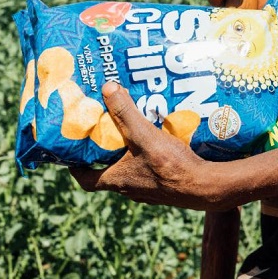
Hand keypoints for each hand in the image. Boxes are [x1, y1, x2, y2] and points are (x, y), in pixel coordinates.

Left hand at [70, 82, 227, 210]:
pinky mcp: (164, 187)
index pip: (86, 180)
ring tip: (133, 130)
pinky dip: (148, 157)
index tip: (72, 153)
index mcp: (117, 180)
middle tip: (107, 129)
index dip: (76, 168)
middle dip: (106, 152)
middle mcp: (129, 189)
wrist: (204, 187)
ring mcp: (148, 190)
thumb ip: (126, 113)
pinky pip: (149, 170)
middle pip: (109, 171)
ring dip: (129, 153)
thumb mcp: (144, 136)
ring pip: (130, 170)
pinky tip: (159, 141)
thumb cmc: (170, 166)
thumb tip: (107, 88)